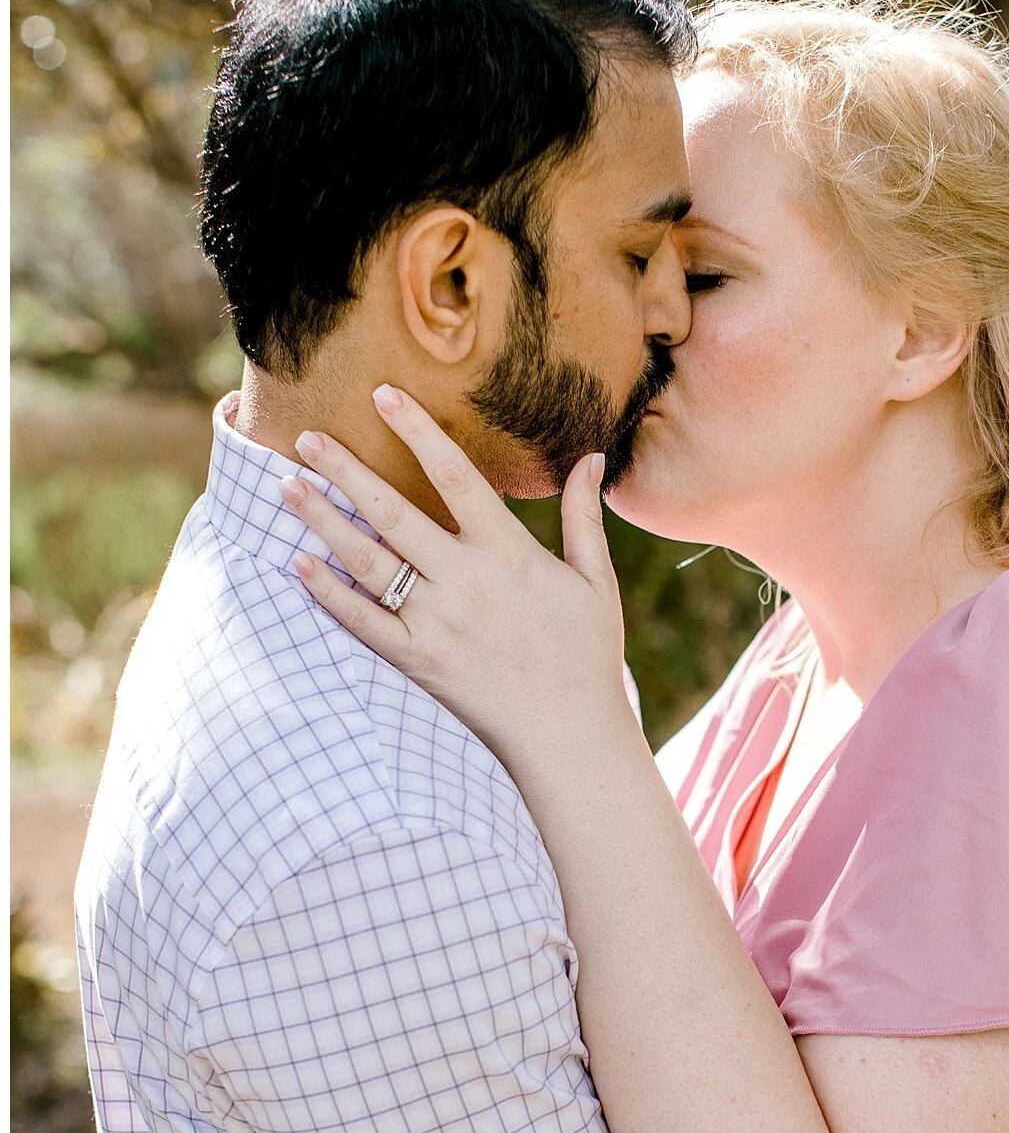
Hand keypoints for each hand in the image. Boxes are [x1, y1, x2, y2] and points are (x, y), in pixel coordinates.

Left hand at [281, 386, 635, 775]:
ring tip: (288, 488)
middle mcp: (466, 582)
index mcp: (509, 555)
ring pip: (368, 561)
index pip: (457, 477)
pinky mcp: (416, 661)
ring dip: (324, 522)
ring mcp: (435, 623)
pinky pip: (362, 621)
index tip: (383, 396)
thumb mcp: (595, 582)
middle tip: (308, 437)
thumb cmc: (587, 656)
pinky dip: (328, 592)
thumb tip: (590, 457)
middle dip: (347, 471)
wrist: (568, 736)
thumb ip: (583, 518)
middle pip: (394, 513)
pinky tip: (300, 562)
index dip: (418, 433)